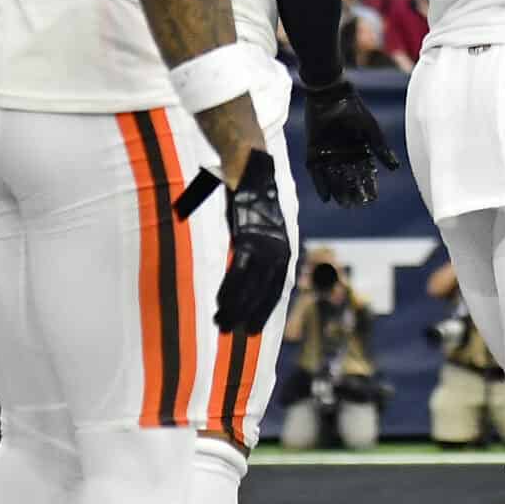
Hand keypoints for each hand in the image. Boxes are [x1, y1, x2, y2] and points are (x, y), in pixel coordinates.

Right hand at [216, 148, 292, 332]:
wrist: (251, 171)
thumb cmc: (252, 200)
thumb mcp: (261, 229)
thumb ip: (256, 250)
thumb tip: (245, 271)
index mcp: (284, 251)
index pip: (275, 290)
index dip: (264, 311)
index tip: (252, 329)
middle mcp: (279, 251)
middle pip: (264, 293)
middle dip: (248, 315)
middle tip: (231, 332)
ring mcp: (266, 246)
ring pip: (251, 287)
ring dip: (236, 308)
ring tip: (221, 323)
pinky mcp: (250, 238)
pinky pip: (240, 271)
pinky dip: (231, 290)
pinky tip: (221, 303)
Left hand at [303, 78, 398, 205]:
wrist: (330, 95)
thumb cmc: (354, 110)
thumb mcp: (371, 130)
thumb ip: (381, 149)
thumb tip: (395, 168)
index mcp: (360, 149)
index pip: (366, 172)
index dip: (369, 185)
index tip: (372, 198)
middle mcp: (344, 154)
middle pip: (350, 178)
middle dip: (353, 191)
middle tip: (356, 205)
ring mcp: (328, 153)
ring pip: (334, 178)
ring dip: (339, 191)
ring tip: (344, 204)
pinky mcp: (313, 151)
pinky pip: (317, 172)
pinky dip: (321, 184)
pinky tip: (326, 198)